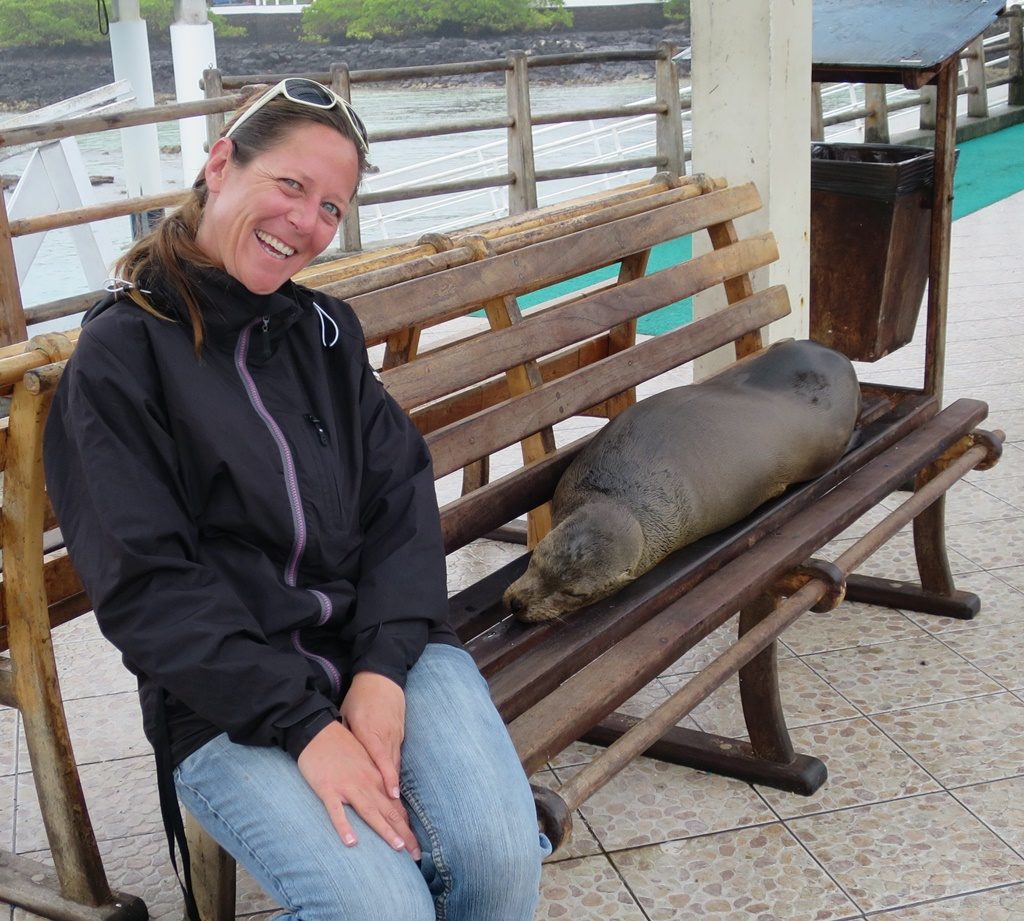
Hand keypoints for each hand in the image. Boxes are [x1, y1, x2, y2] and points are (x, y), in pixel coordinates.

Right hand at [296, 719, 419, 858]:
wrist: (317, 730)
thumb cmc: (341, 745)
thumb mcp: (364, 760)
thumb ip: (375, 779)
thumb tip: (387, 797)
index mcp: (374, 778)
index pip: (395, 806)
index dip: (406, 826)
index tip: (416, 844)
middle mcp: (365, 783)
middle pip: (388, 812)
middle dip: (403, 834)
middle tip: (416, 855)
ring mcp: (346, 786)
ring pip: (369, 811)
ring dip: (384, 829)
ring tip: (397, 846)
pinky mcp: (327, 789)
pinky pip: (336, 810)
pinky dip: (344, 826)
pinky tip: (351, 842)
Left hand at [340, 672, 406, 800]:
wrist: (381, 678)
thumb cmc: (360, 697)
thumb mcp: (347, 715)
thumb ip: (345, 737)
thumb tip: (337, 759)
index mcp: (371, 731)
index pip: (380, 759)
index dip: (387, 778)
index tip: (393, 796)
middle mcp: (386, 736)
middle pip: (392, 768)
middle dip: (396, 792)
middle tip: (398, 812)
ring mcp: (395, 736)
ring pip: (396, 766)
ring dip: (397, 787)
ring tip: (400, 811)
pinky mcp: (399, 734)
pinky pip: (397, 757)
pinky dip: (395, 774)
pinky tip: (394, 790)